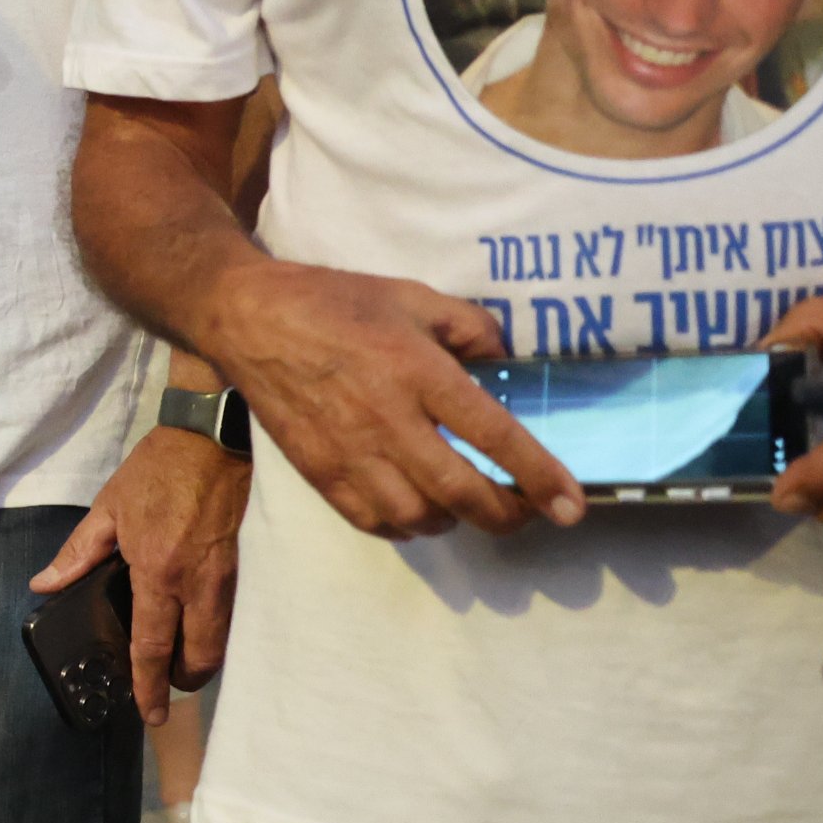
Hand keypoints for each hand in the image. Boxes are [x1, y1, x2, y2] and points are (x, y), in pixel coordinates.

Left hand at [31, 429, 247, 721]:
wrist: (215, 436)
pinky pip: (239, 615)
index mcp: (158, 571)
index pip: (153, 644)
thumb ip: (77, 553)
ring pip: (224, 640)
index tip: (149, 712)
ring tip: (184, 660)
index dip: (149, 684)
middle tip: (167, 686)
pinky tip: (206, 626)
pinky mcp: (252, 566)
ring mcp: (232, 577)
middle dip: (184, 681)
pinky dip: (222, 631)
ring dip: (205, 659)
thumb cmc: (159, 469)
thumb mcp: (108, 508)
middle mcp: (199, 583)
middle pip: (200, 656)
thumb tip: (45, 585)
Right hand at [197, 258, 580, 539]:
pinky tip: (416, 508)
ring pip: (419, 516)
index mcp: (417, 371)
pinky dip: (405, 526)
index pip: (494, 436)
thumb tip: (504, 358)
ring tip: (467, 504)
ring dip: (456, 520)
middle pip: (462, 492)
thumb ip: (468, 325)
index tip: (573, 507)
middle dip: (508, 515)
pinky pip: (373, 521)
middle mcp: (387, 420)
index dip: (541, 476)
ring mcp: (349, 452)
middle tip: (526, 512)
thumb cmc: (334, 302)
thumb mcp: (410, 295)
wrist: (248, 318)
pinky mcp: (318, 471)